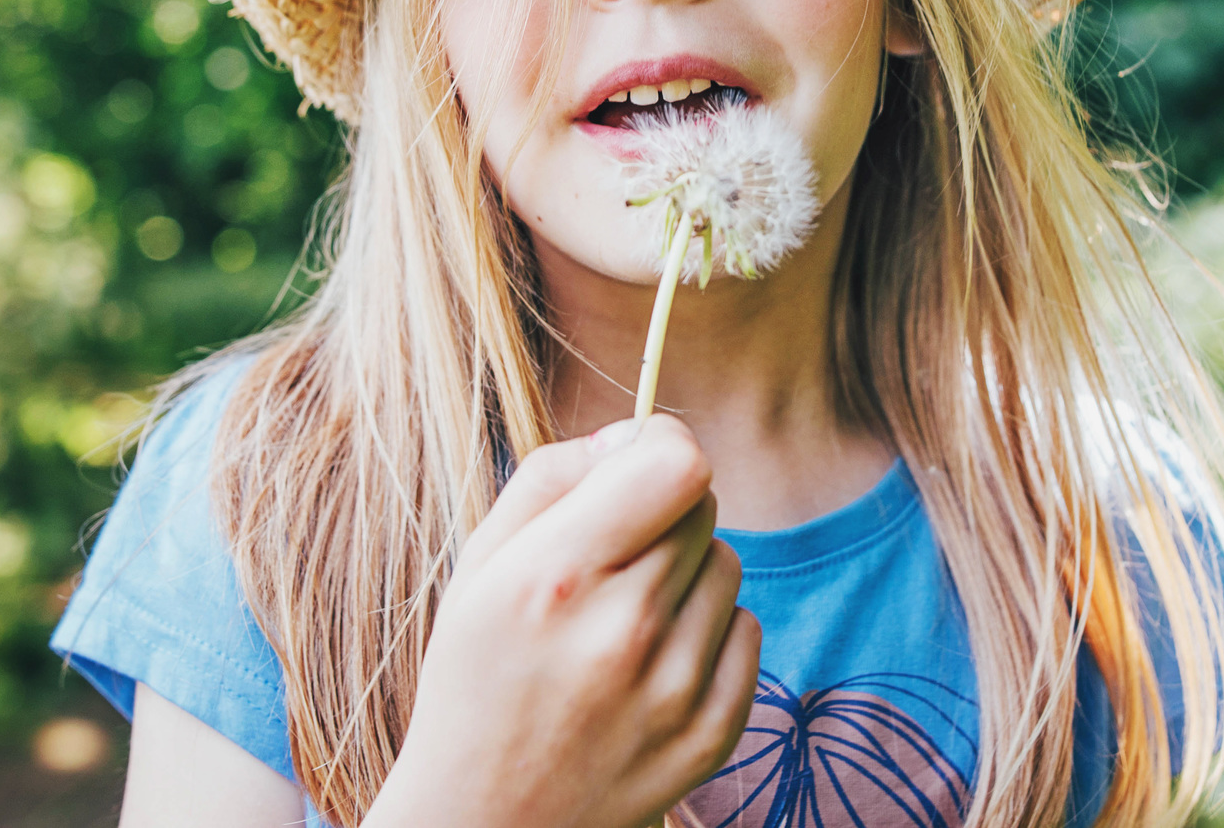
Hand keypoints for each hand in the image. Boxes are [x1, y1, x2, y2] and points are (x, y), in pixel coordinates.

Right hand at [367, 415, 760, 827]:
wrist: (485, 824)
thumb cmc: (477, 680)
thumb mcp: (478, 567)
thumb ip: (552, 478)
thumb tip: (631, 434)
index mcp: (557, 576)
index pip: (676, 463)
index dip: (662, 443)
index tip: (635, 464)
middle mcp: (623, 630)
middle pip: (704, 506)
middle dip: (664, 511)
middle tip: (616, 553)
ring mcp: (675, 690)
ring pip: (727, 565)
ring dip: (686, 573)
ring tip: (626, 617)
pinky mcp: (710, 734)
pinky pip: (746, 631)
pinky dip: (709, 634)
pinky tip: (653, 663)